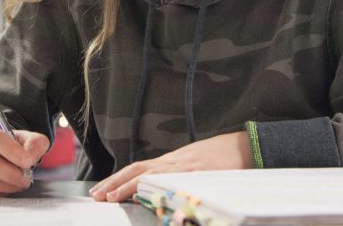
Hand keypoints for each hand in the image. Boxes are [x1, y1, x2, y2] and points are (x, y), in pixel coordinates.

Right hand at [0, 121, 48, 198]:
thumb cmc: (5, 146)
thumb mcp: (23, 138)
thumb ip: (34, 142)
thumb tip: (31, 156)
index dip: (12, 151)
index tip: (28, 162)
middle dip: (10, 173)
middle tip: (25, 179)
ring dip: (6, 185)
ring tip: (19, 184)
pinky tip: (6, 189)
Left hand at [90, 131, 250, 201]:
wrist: (246, 147)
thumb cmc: (223, 157)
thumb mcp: (197, 163)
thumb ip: (179, 173)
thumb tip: (163, 187)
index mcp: (173, 161)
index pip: (139, 168)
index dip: (119, 179)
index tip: (102, 190)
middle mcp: (174, 162)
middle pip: (137, 170)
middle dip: (114, 183)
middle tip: (96, 196)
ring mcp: (184, 167)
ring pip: (148, 174)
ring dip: (126, 185)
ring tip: (109, 196)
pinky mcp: (197, 173)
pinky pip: (170, 180)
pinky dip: (154, 186)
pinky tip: (142, 193)